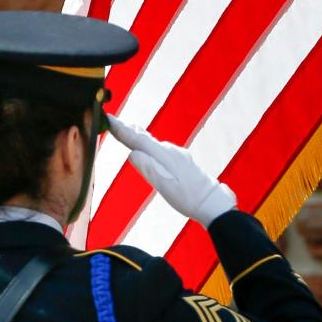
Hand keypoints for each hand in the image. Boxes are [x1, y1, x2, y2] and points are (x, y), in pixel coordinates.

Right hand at [105, 116, 235, 226]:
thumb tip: (132, 154)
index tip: (108, 118)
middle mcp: (171, 151)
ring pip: (153, 144)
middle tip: (113, 121)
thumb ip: (149, 169)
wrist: (213, 203)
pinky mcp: (182, 162)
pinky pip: (161, 150)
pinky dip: (150, 146)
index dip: (122, 130)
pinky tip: (149, 148)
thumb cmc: (188, 198)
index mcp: (164, 155)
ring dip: (139, 137)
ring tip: (127, 130)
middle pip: (145, 138)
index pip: (138, 140)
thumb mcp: (165, 186)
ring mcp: (178, 155)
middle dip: (128, 130)